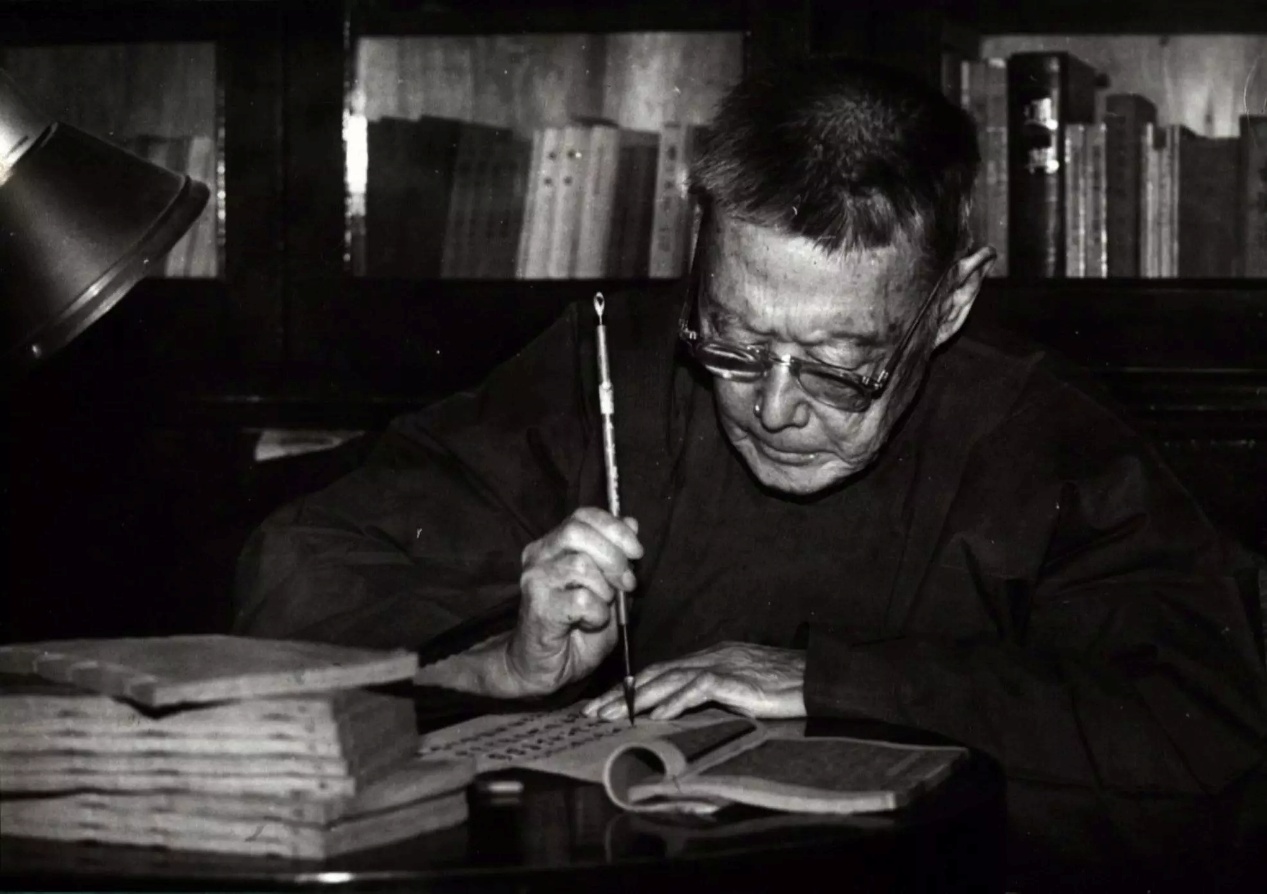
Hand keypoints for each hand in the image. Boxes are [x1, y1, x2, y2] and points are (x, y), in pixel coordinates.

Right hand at [503, 508, 641, 695]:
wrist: (546, 667)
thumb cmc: (576, 628)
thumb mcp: (608, 589)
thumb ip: (618, 557)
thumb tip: (631, 523)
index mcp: (554, 545)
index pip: (583, 516)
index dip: (614, 528)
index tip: (636, 552)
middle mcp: (539, 556)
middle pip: (577, 532)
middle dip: (613, 556)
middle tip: (626, 583)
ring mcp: (535, 580)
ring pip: (580, 565)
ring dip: (605, 590)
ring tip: (602, 607)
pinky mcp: (538, 607)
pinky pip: (581, 600)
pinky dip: (597, 613)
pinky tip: (591, 622)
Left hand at [581, 641, 806, 720]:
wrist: (816, 677)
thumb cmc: (782, 685)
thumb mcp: (739, 688)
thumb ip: (712, 692)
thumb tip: (685, 709)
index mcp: (708, 659)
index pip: (660, 672)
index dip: (629, 687)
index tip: (604, 703)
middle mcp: (709, 658)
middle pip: (655, 674)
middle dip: (620, 694)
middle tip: (592, 712)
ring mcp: (722, 666)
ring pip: (669, 679)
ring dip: (636, 699)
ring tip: (611, 715)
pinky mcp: (736, 679)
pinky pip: (700, 687)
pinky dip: (677, 700)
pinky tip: (658, 713)